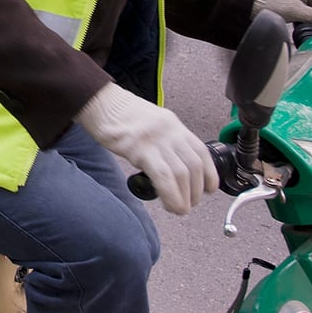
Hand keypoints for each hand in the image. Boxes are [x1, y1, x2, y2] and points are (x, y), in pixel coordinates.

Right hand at [75, 84, 216, 215]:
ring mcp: (156, 139)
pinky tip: (170, 205)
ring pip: (181, 174)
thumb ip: (167, 142)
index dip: (210, 175)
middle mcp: (170, 132)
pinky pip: (162, 176)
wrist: (102, 104)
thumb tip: (175, 167)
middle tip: (189, 204)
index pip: (202, 153)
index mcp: (174, 125)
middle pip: (194, 166)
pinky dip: (171, 195)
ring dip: (184, 197)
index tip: (208, 190)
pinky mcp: (140, 148)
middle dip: (196, 192)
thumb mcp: (154, 124)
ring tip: (179, 209)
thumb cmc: (123, 117)